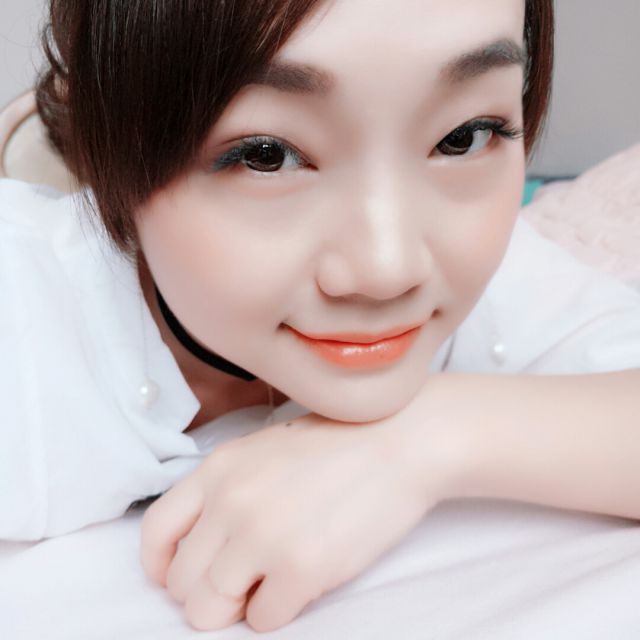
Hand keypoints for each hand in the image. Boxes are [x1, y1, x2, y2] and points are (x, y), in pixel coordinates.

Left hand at [139, 406, 451, 632]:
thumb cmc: (338, 441)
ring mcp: (263, 537)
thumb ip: (227, 489)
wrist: (400, 438)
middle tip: (240, 584)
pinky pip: (262, 621)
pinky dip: (276, 611)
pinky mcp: (302, 569)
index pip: (156, 531)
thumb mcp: (266, 448)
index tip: (179, 577)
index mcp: (219, 469)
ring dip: (237, 607)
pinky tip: (299, 583)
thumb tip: (207, 543)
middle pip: (182, 583)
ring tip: (267, 584)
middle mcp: (231, 502)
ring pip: (209, 612)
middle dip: (207, 593)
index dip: (160, 565)